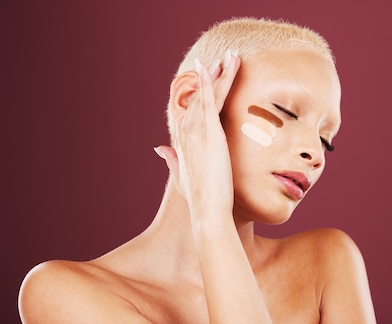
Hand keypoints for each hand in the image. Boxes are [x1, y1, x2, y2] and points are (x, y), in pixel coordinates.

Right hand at [155, 50, 241, 218]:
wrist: (207, 211)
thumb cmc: (199, 199)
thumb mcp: (181, 176)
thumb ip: (171, 160)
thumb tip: (159, 149)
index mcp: (183, 142)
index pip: (186, 110)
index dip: (193, 93)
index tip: (202, 78)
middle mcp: (186, 133)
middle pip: (196, 98)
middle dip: (207, 78)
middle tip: (217, 60)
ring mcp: (196, 131)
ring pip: (206, 95)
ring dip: (217, 74)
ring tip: (229, 56)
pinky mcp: (209, 133)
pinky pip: (210, 100)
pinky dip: (211, 82)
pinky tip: (215, 67)